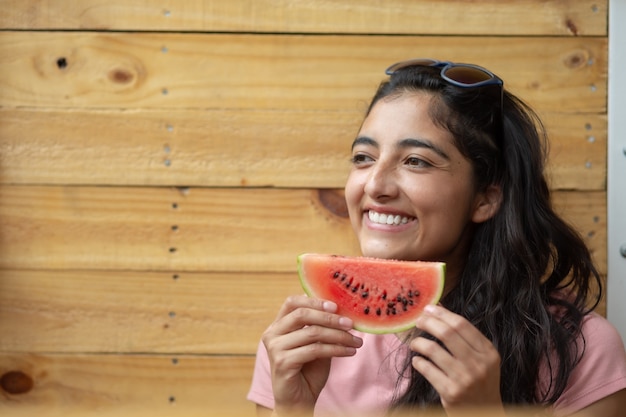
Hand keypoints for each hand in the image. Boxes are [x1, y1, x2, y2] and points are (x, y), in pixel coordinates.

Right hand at [261, 295, 362, 415]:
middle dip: (329, 318)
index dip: (314, 300)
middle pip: (302, 314)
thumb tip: (340, 308)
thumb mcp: (315, 343)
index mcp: (278, 325)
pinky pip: (314, 350)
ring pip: (312, 333)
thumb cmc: (308, 371)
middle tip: (350, 323)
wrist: (299, 401)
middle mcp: (272, 334)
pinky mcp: (282, 362)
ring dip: (338, 336)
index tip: (336, 306)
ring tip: (355, 340)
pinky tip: (349, 352)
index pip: (292, 302)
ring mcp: (275, 348)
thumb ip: (320, 327)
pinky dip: (336, 349)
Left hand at [411, 305, 503, 415]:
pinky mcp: (451, 393)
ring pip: (433, 350)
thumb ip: (463, 336)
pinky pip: (427, 369)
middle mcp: (478, 364)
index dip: (442, 314)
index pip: (461, 324)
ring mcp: (465, 379)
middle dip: (428, 323)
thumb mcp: (481, 358)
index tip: (428, 309)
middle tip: (418, 321)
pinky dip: (418, 362)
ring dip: (418, 342)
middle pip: (447, 333)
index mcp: (488, 352)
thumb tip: (439, 309)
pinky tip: (417, 361)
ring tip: (414, 343)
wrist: (485, 413)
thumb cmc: (479, 382)